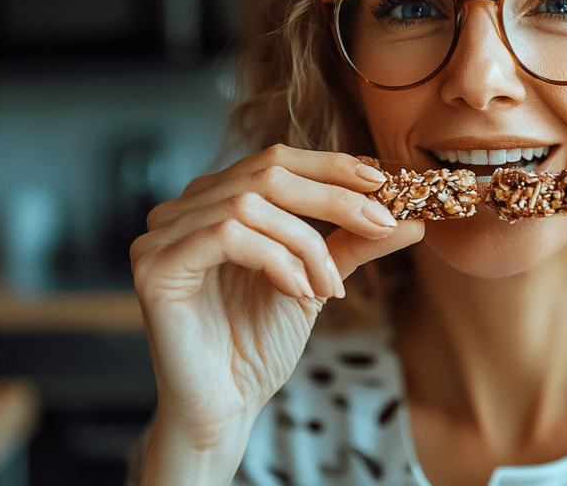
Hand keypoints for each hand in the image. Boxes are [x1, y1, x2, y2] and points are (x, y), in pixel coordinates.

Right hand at [130, 145, 423, 482]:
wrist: (225, 407)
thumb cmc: (259, 344)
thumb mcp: (317, 279)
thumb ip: (354, 243)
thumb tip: (412, 217)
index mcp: (218, 200)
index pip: (276, 160)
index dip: (331, 165)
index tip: (382, 181)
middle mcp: (184, 207)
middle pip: (266, 173)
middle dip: (332, 198)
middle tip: (379, 223)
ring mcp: (162, 233)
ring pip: (249, 204)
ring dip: (305, 242)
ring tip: (327, 286)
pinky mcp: (155, 265)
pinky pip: (225, 236)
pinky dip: (274, 259)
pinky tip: (298, 291)